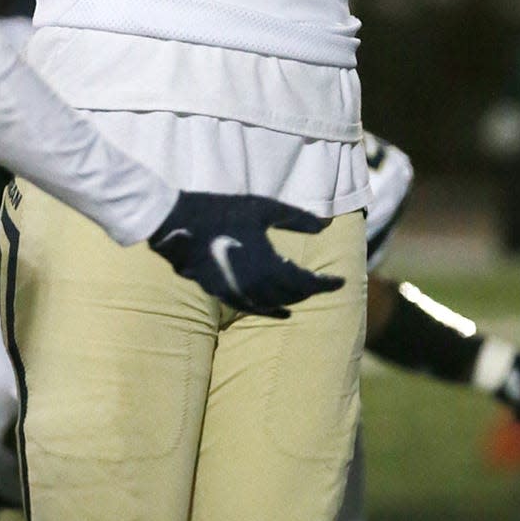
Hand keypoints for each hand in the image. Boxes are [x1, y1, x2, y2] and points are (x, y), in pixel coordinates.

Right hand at [148, 192, 343, 315]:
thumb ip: (297, 219)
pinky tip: (281, 311)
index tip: (341, 281)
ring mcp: (237, 293)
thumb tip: (326, 225)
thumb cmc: (222, 211)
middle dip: (311, 290)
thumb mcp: (264, 209)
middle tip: (326, 283)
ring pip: (275, 304)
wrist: (178, 223)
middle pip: (293, 296)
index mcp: (269, 266)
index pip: (307, 282)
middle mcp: (256, 286)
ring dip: (293, 300)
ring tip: (306, 295)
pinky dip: (271, 310)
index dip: (327, 284)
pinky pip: (254, 308)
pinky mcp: (222, 293)